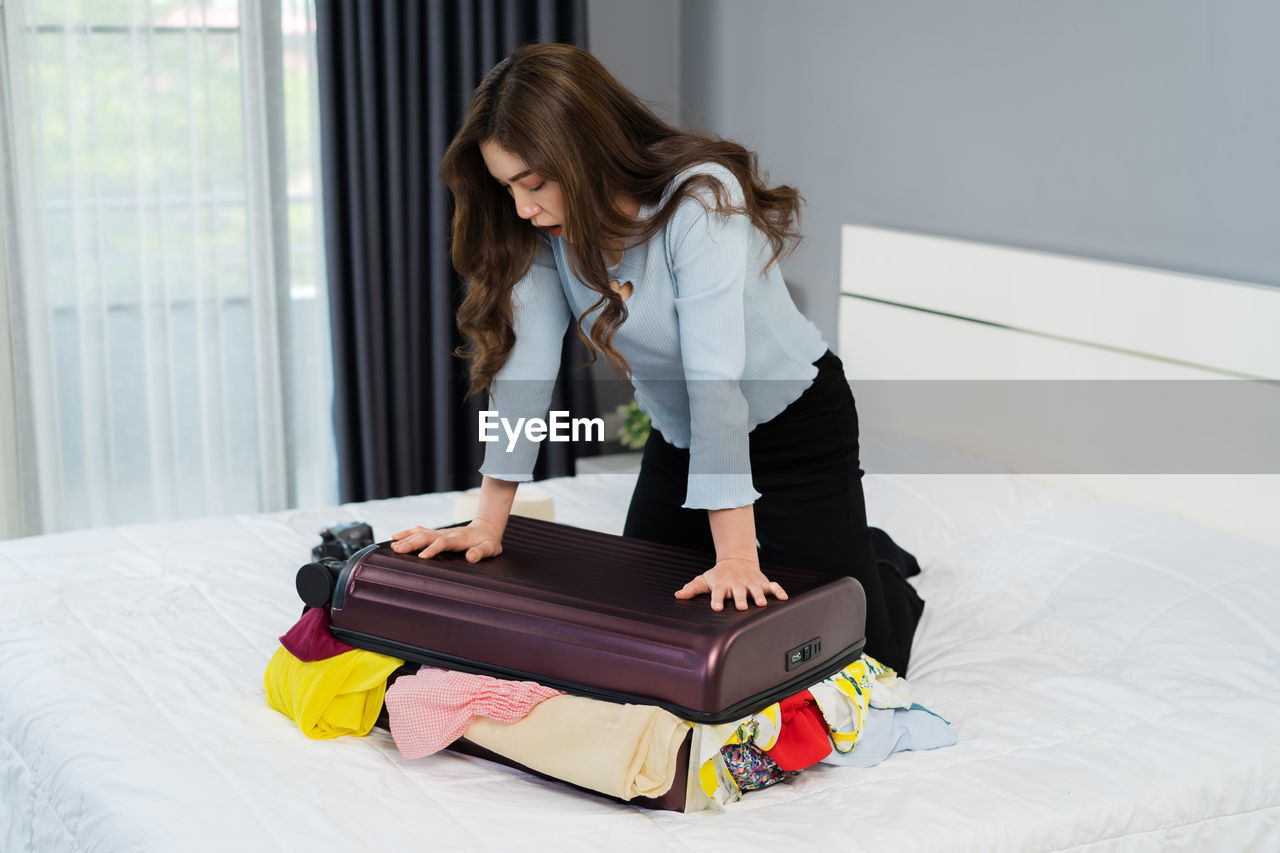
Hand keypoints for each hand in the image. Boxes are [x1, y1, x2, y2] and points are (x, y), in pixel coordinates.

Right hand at [389, 517, 503, 562]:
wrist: (486, 529)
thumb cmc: (488, 542)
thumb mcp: (490, 549)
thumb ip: (480, 552)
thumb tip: (471, 558)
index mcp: (459, 539)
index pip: (443, 543)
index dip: (433, 549)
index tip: (422, 557)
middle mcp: (446, 534)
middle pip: (427, 536)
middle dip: (411, 543)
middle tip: (397, 550)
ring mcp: (440, 533)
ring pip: (421, 533)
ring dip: (406, 538)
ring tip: (392, 546)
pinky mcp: (436, 533)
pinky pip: (420, 531)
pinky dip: (407, 533)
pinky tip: (395, 537)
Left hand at [674, 556, 788, 611]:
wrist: (736, 561)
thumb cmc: (719, 575)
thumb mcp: (704, 580)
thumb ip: (692, 589)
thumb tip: (678, 595)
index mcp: (722, 585)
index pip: (717, 593)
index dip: (716, 600)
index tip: (715, 607)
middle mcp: (737, 584)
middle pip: (739, 592)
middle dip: (740, 599)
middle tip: (741, 607)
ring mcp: (751, 583)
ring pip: (756, 589)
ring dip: (759, 595)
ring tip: (762, 603)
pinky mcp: (762, 582)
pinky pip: (773, 586)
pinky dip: (779, 591)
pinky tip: (784, 598)